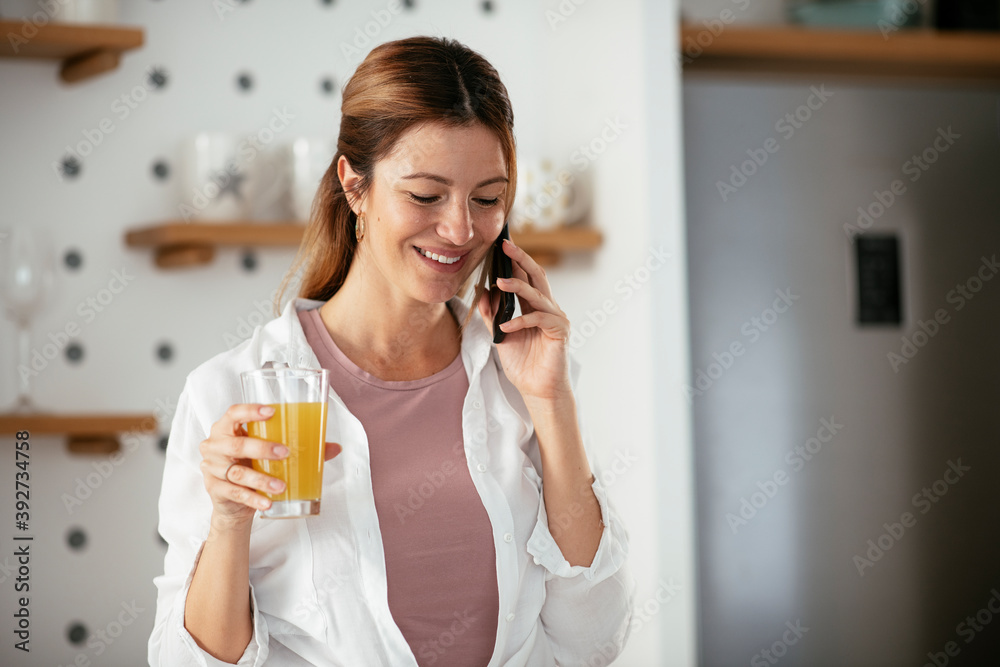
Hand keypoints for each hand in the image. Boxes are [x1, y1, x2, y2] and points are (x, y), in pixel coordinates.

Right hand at [199, 403, 342, 530]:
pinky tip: (268, 502)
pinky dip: (253, 498)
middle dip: (262, 449)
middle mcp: (216, 445)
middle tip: (285, 453)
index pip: (233, 413)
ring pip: (236, 472)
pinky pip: (235, 493)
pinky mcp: (215, 489)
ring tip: (281, 486)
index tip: (272, 412)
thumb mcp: (271, 453)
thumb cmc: (253, 464)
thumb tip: (335, 448)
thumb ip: (301, 447)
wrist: (233, 499)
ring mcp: (212, 468)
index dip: (251, 411)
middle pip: (236, 445)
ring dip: (261, 479)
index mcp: (227, 427)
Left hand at [477, 238, 572, 401]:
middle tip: (505, 245)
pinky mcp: (559, 331)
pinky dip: (521, 320)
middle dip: (520, 259)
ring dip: (518, 286)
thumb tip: (482, 292)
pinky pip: (539, 319)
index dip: (513, 260)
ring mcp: (556, 318)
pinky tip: (506, 326)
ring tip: (499, 282)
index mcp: (534, 306)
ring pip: (538, 294)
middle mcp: (547, 308)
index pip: (525, 277)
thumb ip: (492, 314)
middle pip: (536, 276)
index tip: (499, 245)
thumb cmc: (522, 364)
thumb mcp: (500, 336)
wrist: (537, 390)